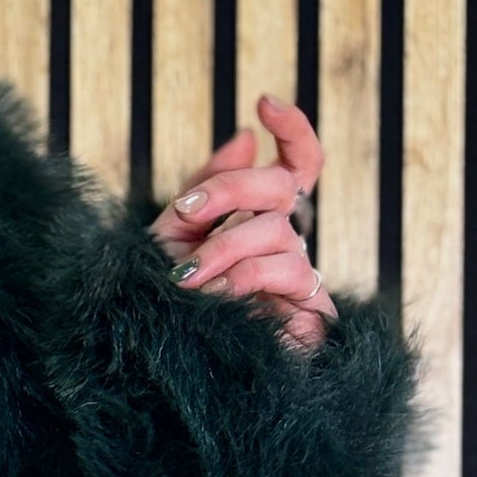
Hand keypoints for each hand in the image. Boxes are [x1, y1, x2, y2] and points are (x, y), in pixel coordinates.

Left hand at [149, 92, 338, 354]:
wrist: (164, 374)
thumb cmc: (168, 307)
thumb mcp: (172, 240)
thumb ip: (205, 190)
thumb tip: (245, 137)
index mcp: (259, 222)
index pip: (298, 167)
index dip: (293, 131)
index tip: (264, 102)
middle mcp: (286, 245)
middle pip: (284, 188)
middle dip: (231, 191)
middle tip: (185, 214)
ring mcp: (301, 278)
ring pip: (279, 232)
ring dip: (224, 247)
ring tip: (186, 277)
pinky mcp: (312, 314)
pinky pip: (291, 274)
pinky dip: (247, 277)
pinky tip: (217, 295)